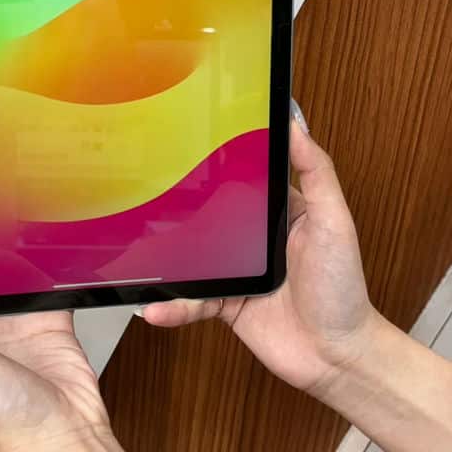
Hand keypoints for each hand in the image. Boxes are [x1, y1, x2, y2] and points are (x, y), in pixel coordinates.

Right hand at [138, 107, 379, 397]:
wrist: (337, 356)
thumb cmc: (342, 286)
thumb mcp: (332, 220)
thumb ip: (315, 173)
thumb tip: (295, 125)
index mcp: (278, 210)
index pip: (243, 175)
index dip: (219, 160)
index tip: (188, 140)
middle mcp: (254, 238)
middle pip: (208, 214)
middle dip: (179, 208)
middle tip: (146, 193)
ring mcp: (238, 271)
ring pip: (193, 258)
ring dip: (167, 260)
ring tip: (137, 256)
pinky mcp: (226, 303)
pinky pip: (193, 299)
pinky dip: (174, 305)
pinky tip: (156, 307)